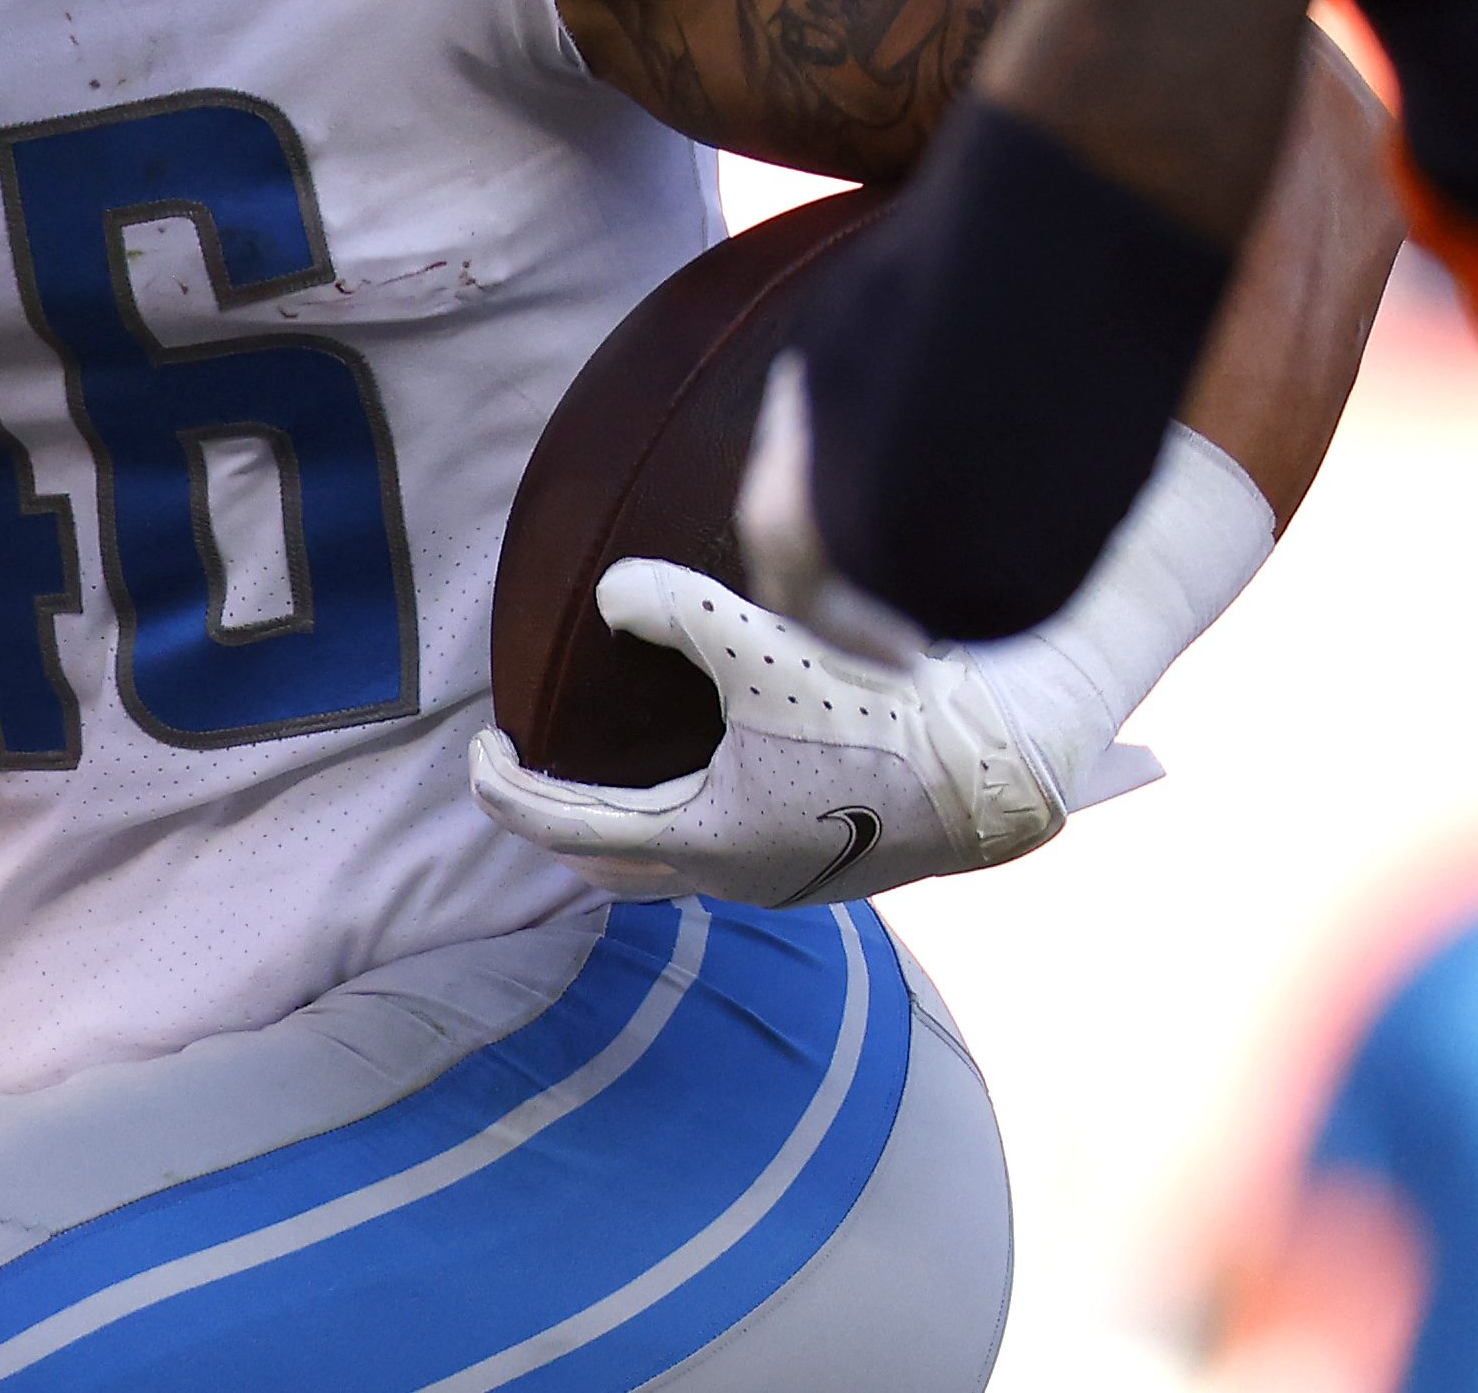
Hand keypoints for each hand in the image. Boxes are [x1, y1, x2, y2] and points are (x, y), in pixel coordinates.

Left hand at [466, 559, 1159, 905]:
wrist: (997, 768)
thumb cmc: (884, 710)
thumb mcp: (767, 646)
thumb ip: (678, 612)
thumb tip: (613, 594)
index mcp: (703, 840)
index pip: (562, 829)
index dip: (504, 791)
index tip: (481, 750)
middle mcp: (734, 880)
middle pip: (608, 865)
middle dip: (555, 822)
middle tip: (525, 770)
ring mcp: (783, 883)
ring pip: (669, 868)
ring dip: (622, 829)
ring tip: (603, 773)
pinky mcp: (824, 869)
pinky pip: (721, 856)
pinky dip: (681, 826)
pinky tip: (701, 778)